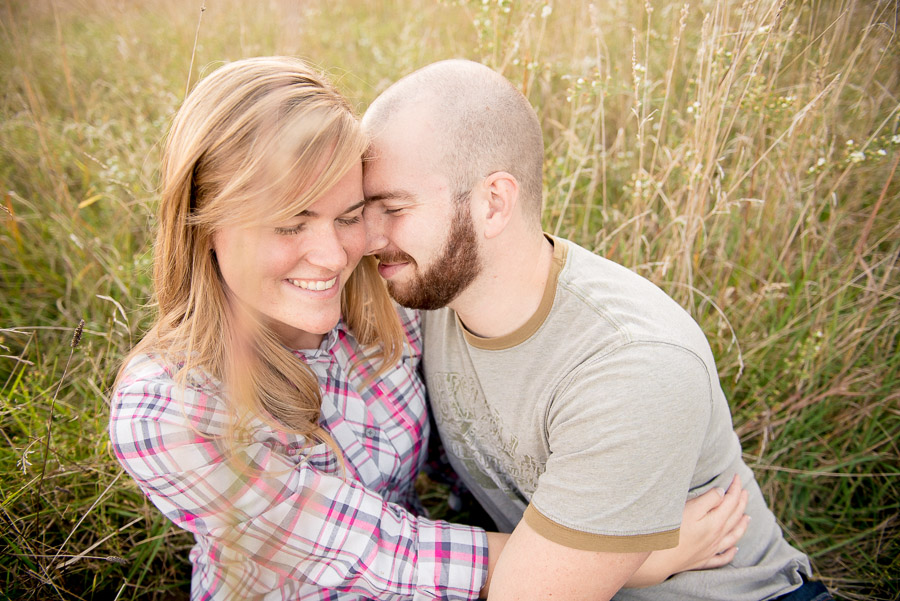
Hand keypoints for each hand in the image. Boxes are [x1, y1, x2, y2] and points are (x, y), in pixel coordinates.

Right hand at [625, 474, 749, 586]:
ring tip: (748, 517)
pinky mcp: (703, 560)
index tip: (737, 477)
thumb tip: (722, 492)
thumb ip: (708, 500)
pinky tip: (735, 549)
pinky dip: (731, 552)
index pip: (731, 501)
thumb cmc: (673, 531)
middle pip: (735, 517)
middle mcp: (717, 536)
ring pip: (733, 536)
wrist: (661, 558)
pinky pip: (723, 557)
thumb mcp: (690, 509)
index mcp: (715, 522)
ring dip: (742, 525)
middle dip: (741, 502)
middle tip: (745, 491)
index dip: (735, 488)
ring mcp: (711, 550)